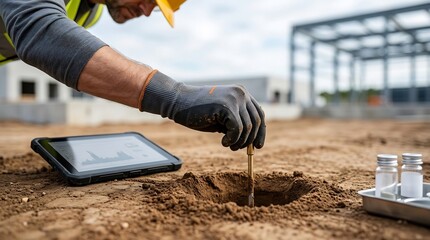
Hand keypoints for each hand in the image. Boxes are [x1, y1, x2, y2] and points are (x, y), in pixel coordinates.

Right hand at [140, 71, 265, 150]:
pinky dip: (232, 140)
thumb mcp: (222, 117)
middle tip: (237, 149)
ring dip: (239, 141)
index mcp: (241, 94)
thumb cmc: (198, 111)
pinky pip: (237, 129)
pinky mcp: (226, 106)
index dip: (260, 132)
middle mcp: (241, 94)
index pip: (259, 114)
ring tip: (228, 145)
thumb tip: (251, 140)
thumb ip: (236, 122)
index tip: (258, 146)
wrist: (178, 102)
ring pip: (247, 128)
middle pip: (256, 122)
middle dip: (249, 140)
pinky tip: (222, 142)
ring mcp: (235, 98)